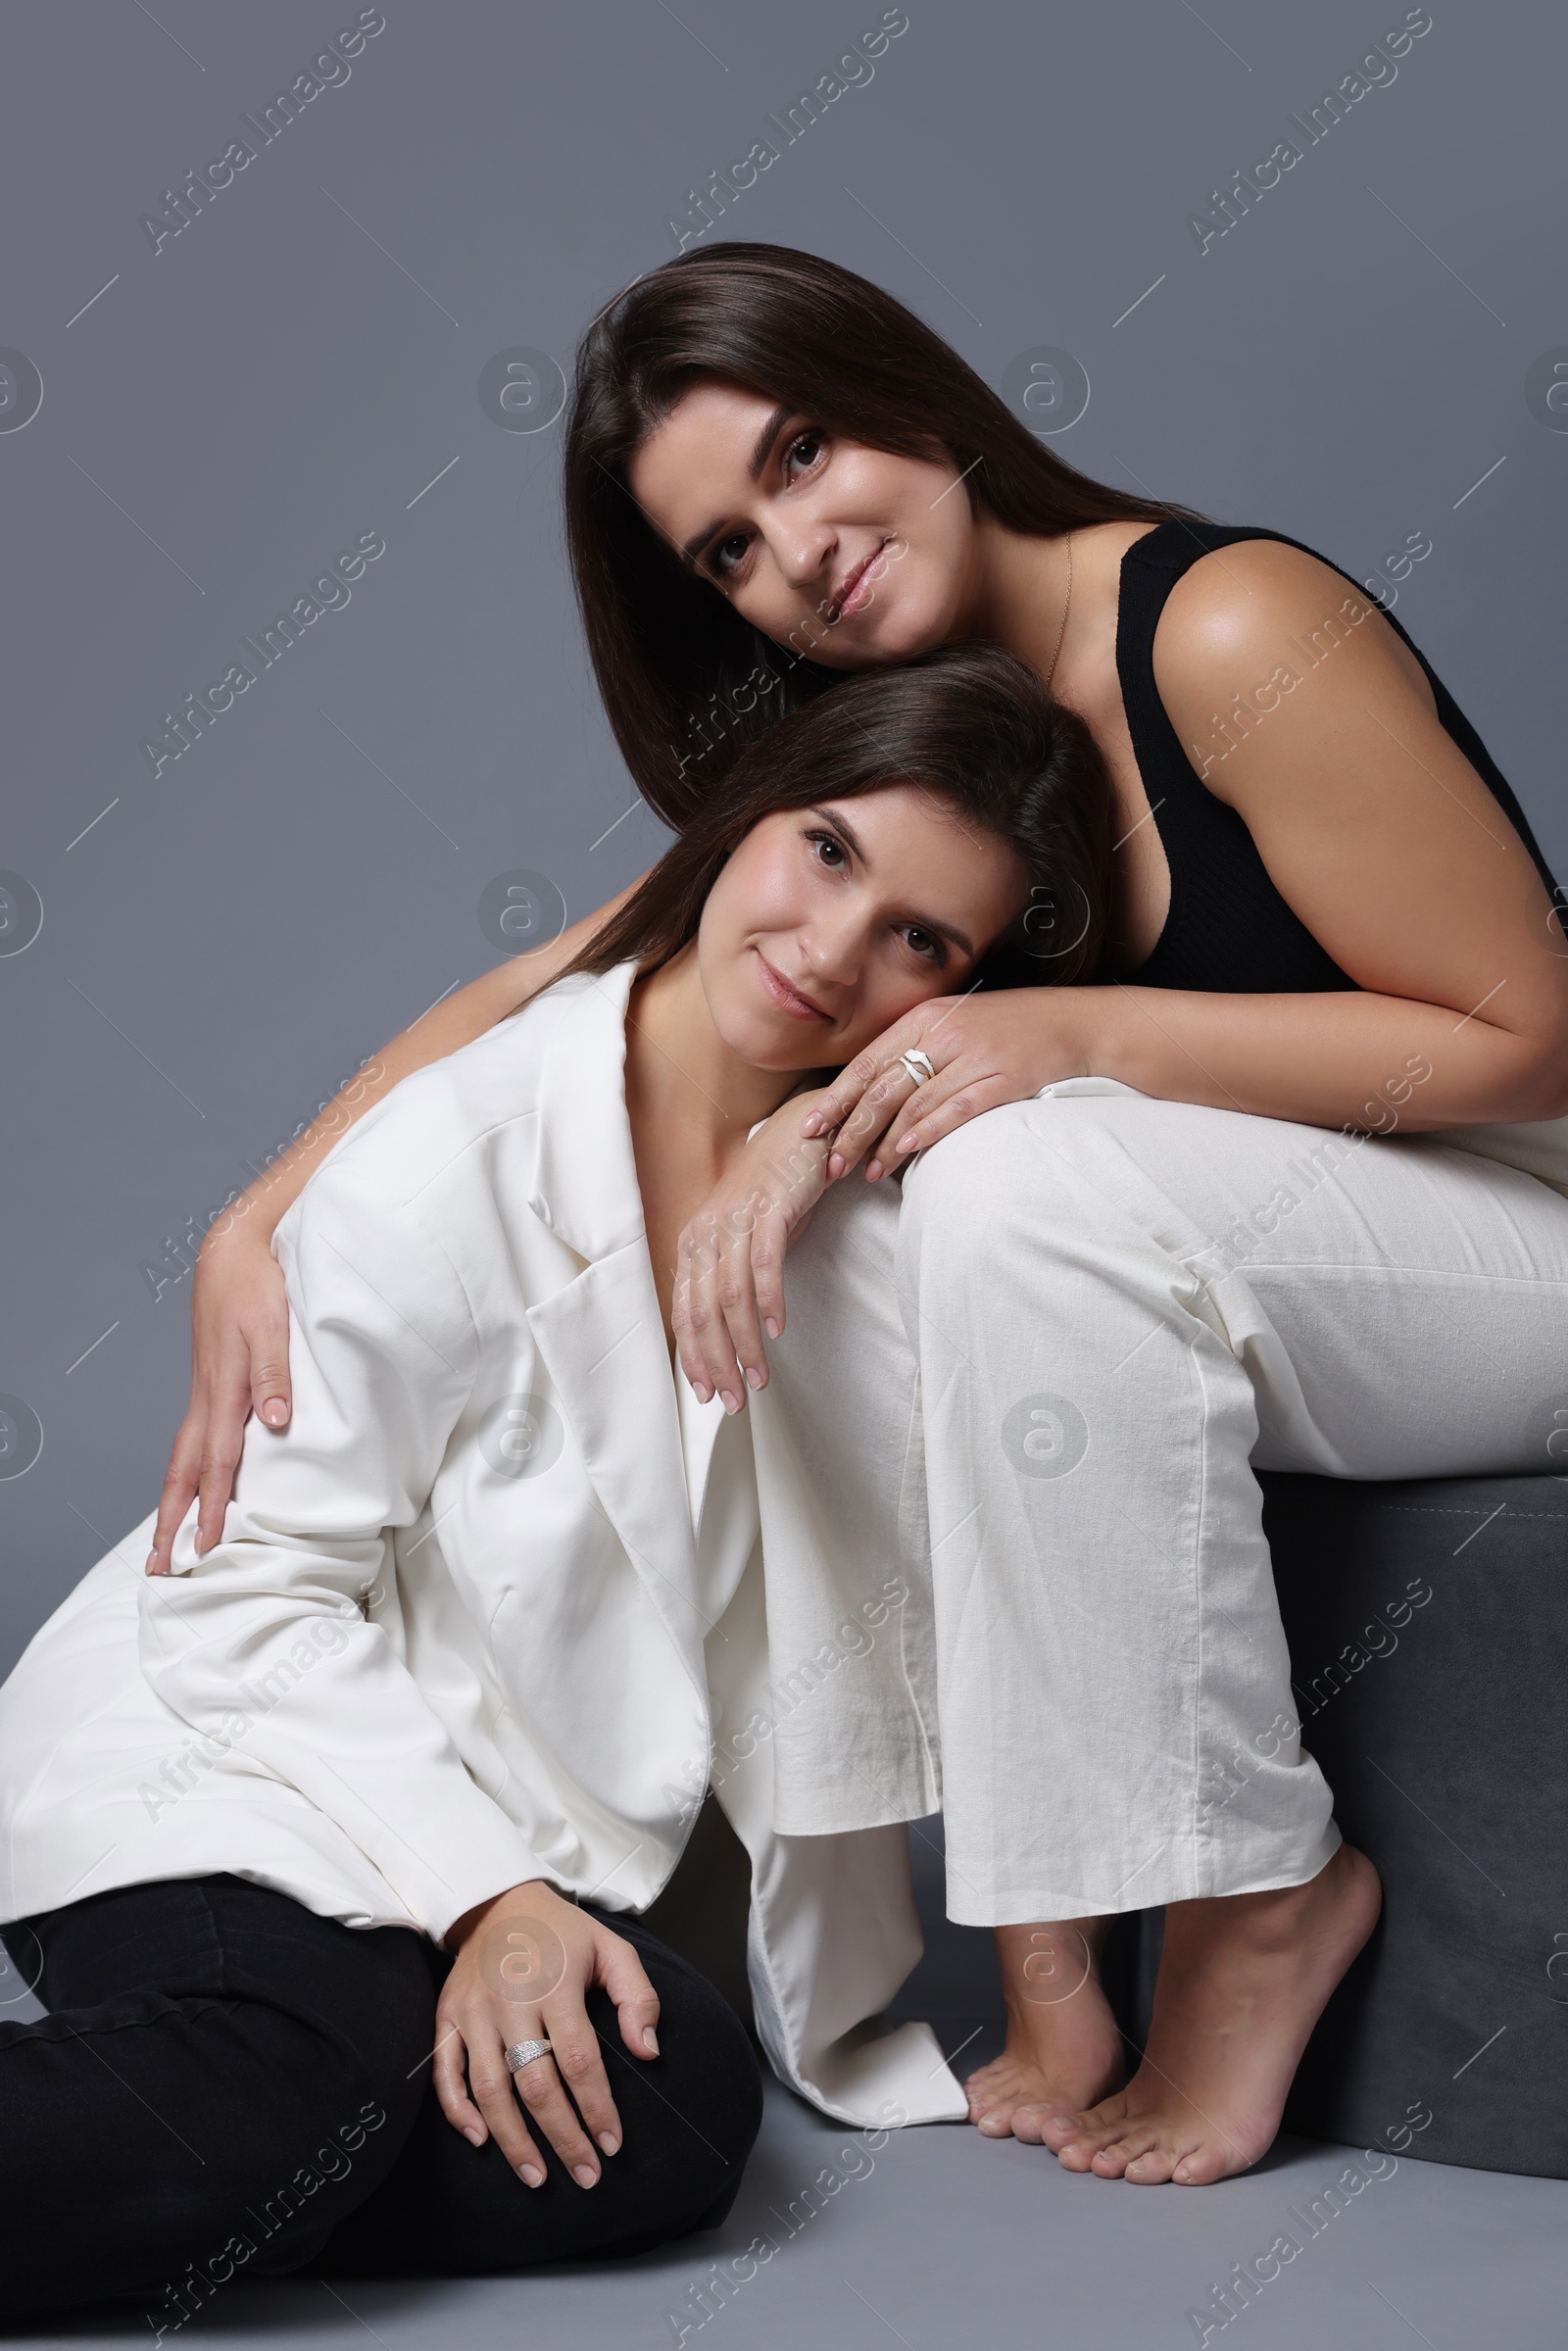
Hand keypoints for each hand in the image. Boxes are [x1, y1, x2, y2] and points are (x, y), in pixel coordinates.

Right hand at [146, 1211, 292, 1574]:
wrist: (236, 1247)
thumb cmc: (259, 1283)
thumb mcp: (273, 1323)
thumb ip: (275, 1373)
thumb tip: (276, 1422)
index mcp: (224, 1388)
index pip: (216, 1461)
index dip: (210, 1506)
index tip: (205, 1547)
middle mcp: (208, 1395)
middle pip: (183, 1470)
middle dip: (173, 1521)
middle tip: (161, 1566)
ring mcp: (205, 1389)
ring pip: (183, 1456)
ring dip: (174, 1500)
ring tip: (167, 1540)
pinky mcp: (210, 1380)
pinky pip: (193, 1437)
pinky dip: (187, 1469)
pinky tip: (194, 1483)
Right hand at [436, 1879, 660, 2188]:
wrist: (498, 1900)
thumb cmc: (563, 1933)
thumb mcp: (612, 1948)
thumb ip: (638, 1996)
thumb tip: (649, 2051)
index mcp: (555, 1984)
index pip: (579, 2061)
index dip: (596, 2109)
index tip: (612, 2145)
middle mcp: (510, 2001)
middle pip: (536, 2085)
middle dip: (563, 2138)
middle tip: (586, 2176)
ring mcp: (474, 2011)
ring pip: (490, 2089)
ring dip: (513, 2140)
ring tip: (537, 2177)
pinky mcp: (447, 2016)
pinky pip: (445, 2073)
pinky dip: (458, 2111)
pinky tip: (481, 2140)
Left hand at [673, 1090, 835, 1413]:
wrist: (804, 1133)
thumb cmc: (776, 1192)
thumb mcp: (746, 1239)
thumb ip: (733, 1278)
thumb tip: (731, 1331)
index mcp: (694, 1243)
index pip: (685, 1312)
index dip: (694, 1357)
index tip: (707, 1394)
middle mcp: (706, 1232)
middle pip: (704, 1312)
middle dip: (718, 1363)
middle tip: (734, 1402)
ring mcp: (736, 1220)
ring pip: (731, 1297)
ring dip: (745, 1345)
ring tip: (759, 1380)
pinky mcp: (769, 1210)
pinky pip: (764, 1264)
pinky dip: (769, 1301)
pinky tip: (777, 1330)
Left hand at [801, 989, 1095, 1178]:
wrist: (1071, 1022)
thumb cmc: (1005, 1028)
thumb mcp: (952, 1025)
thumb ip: (913, 1051)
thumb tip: (869, 1093)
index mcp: (924, 1019)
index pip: (867, 1063)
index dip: (836, 1099)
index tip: (810, 1129)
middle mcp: (944, 1035)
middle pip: (884, 1088)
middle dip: (852, 1130)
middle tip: (831, 1165)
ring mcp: (974, 1057)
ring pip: (915, 1104)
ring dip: (885, 1144)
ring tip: (865, 1173)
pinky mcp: (1004, 1078)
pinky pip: (957, 1109)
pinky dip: (928, 1131)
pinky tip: (906, 1152)